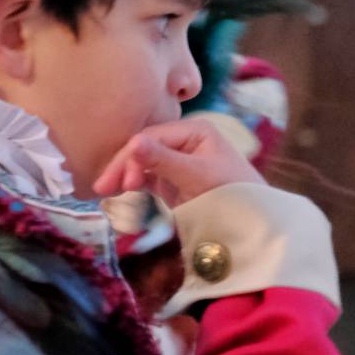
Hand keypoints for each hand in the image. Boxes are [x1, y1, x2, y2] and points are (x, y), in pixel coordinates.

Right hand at [91, 117, 263, 207]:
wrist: (253, 223)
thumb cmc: (232, 194)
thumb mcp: (196, 176)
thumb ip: (163, 160)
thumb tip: (132, 143)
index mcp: (193, 130)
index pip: (151, 138)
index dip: (131, 157)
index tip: (120, 184)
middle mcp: (183, 140)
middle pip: (143, 149)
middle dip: (122, 167)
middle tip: (101, 189)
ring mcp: (177, 159)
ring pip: (141, 162)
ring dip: (124, 176)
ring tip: (104, 192)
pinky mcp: (173, 179)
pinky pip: (146, 176)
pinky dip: (132, 183)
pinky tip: (117, 191)